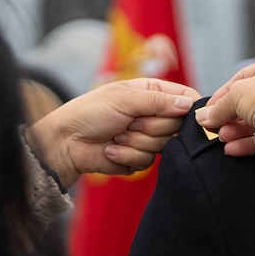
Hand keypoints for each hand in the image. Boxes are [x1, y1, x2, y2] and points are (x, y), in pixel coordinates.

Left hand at [24, 78, 198, 188]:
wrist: (66, 142)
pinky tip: (112, 149)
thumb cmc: (90, 112)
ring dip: (136, 142)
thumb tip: (188, 105)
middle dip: (151, 126)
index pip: (186, 98)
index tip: (183, 115)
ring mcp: (148, 138)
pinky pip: (147, 162)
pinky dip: (127, 155)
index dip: (189, 108)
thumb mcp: (125, 98)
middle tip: (129, 122)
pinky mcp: (140, 158)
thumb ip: (158, 101)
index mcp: (153, 94)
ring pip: (163, 146)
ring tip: (116, 135)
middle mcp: (154, 115)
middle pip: (177, 126)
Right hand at [196, 56, 254, 156]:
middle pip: (250, 101)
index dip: (223, 93)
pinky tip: (234, 148)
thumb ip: (219, 107)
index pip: (244, 77)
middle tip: (215, 127)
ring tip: (223, 138)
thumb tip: (204, 118)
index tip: (210, 108)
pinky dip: (249, 142)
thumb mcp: (237, 95)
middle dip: (230, 116)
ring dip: (237, 130)